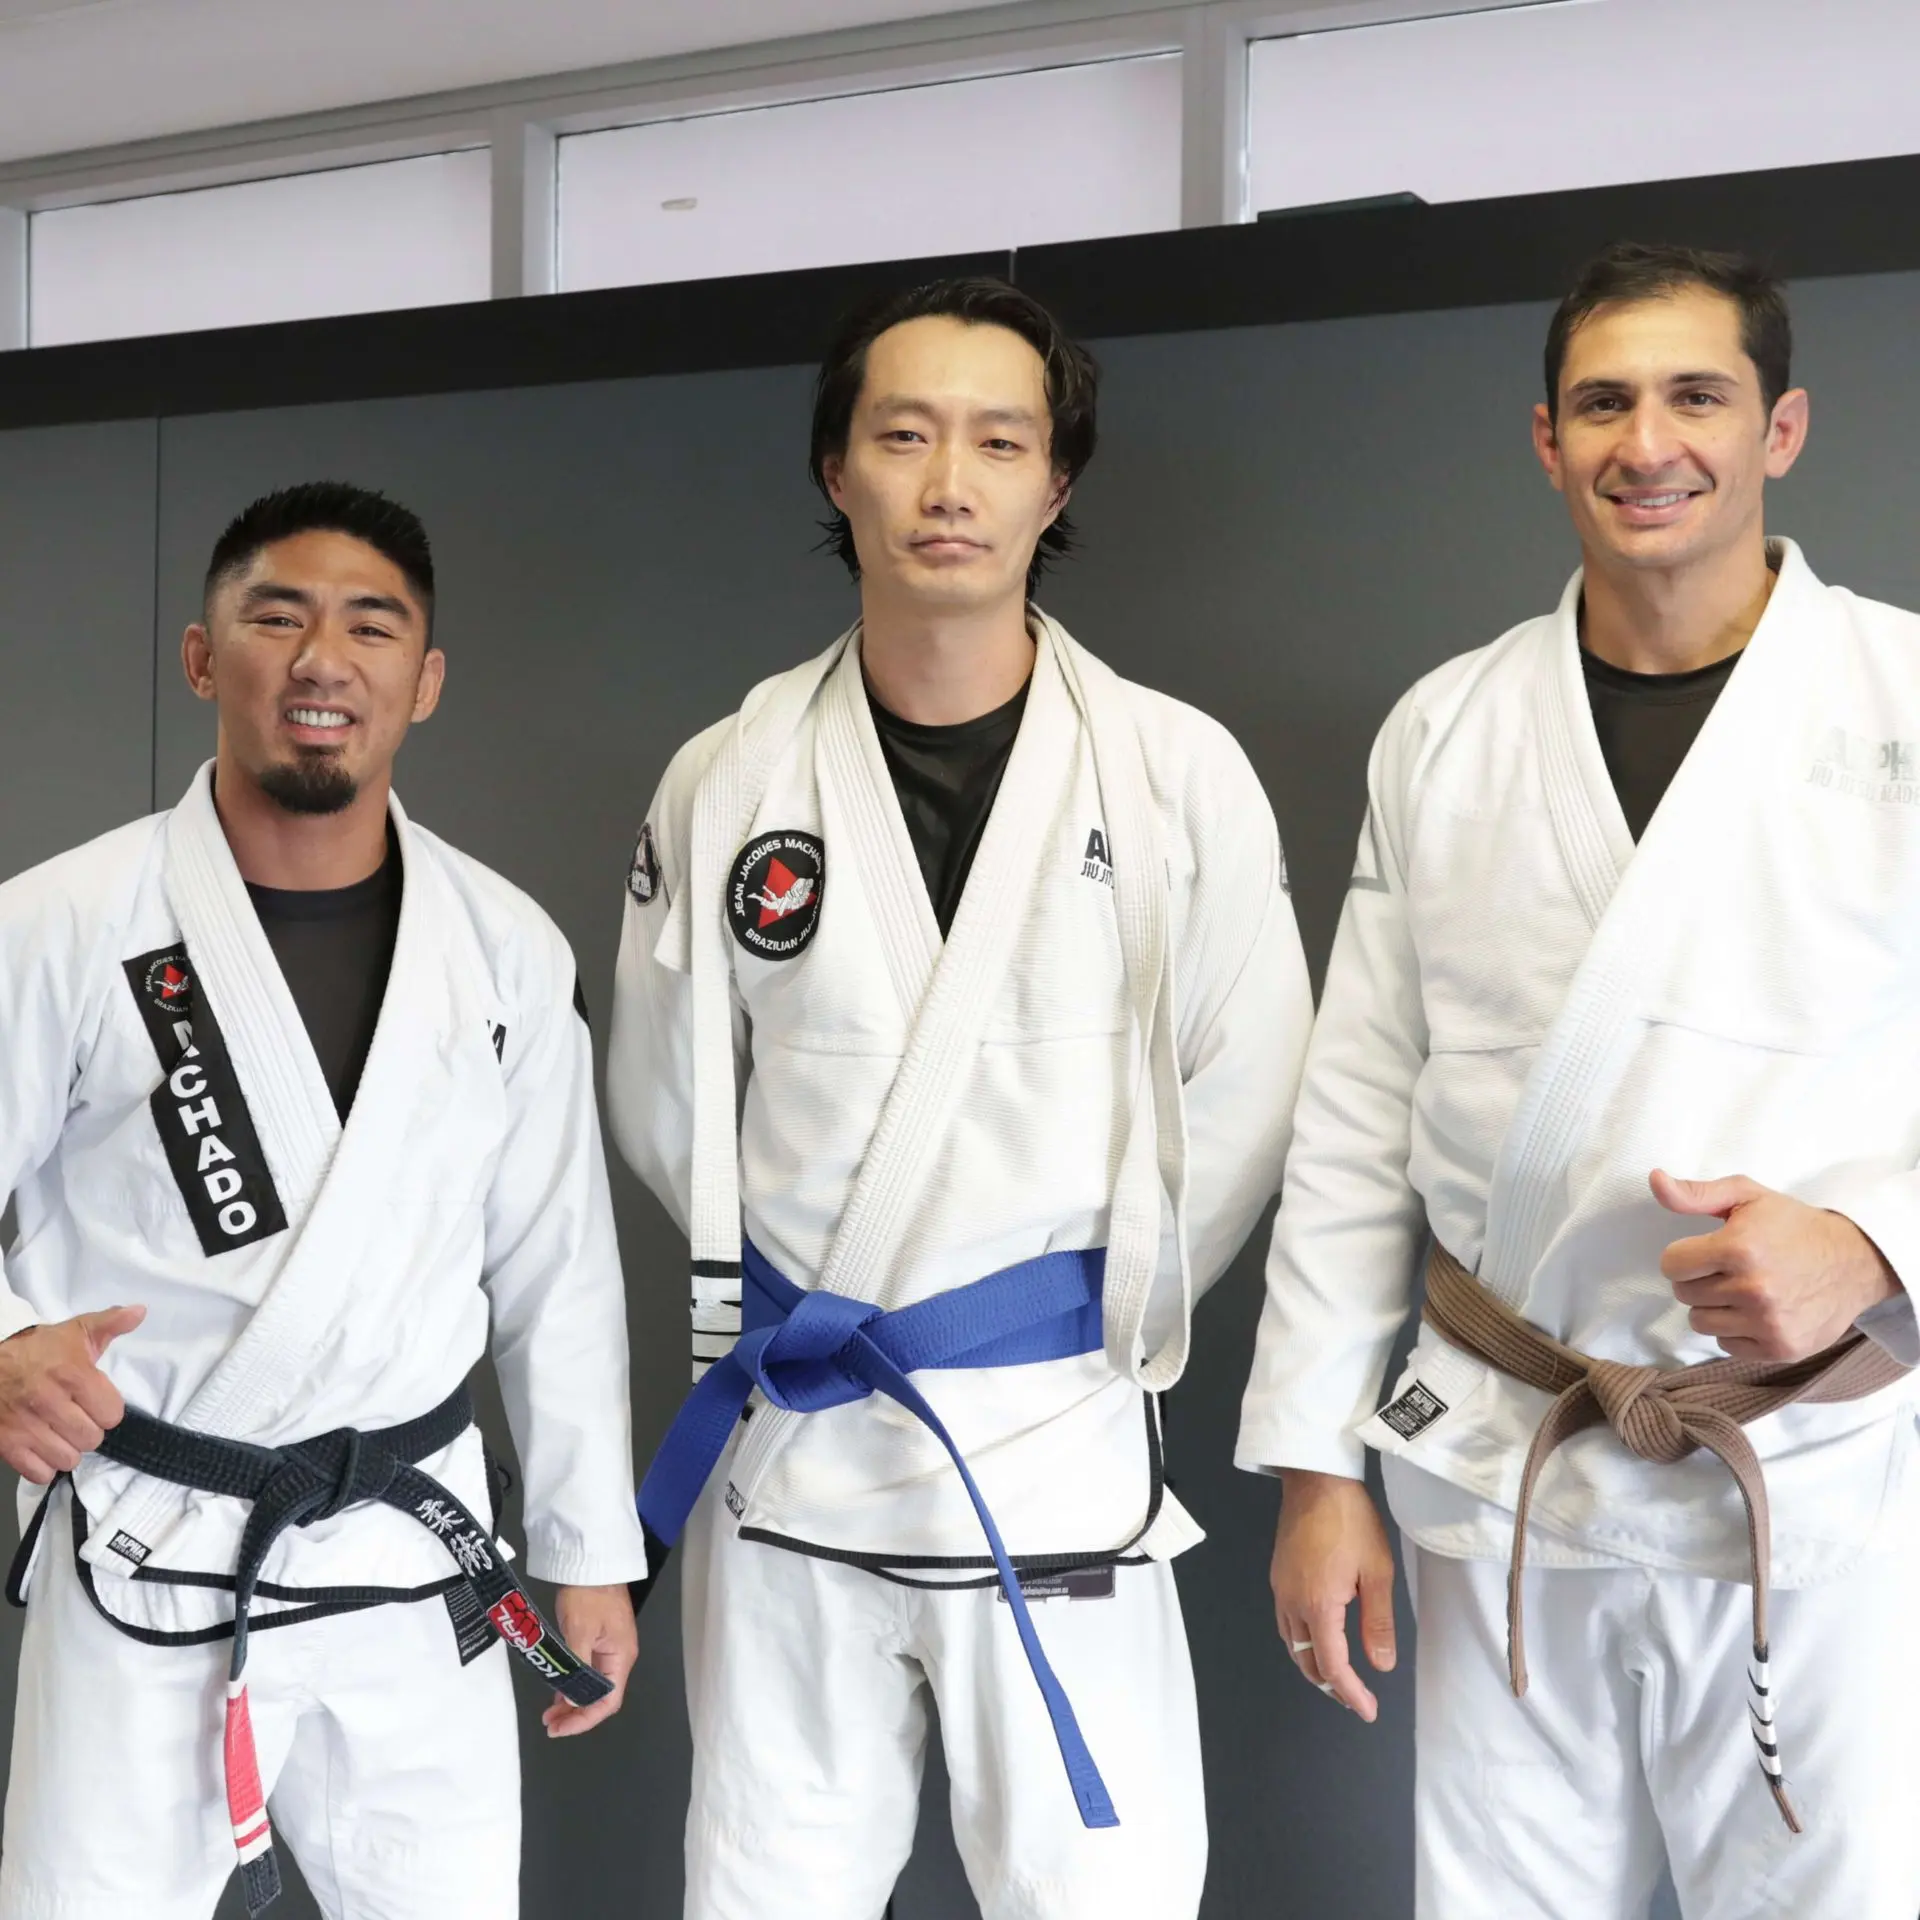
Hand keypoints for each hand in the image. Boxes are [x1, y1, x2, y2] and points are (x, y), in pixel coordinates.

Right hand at [0, 1306, 144, 1483]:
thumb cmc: (36, 1350)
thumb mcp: (75, 1331)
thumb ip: (110, 1323)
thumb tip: (140, 1311)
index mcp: (72, 1374)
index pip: (112, 1414)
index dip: (107, 1410)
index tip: (96, 1403)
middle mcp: (49, 1402)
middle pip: (92, 1439)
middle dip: (88, 1430)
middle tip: (77, 1418)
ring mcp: (26, 1426)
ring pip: (68, 1459)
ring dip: (68, 1450)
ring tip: (61, 1434)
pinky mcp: (7, 1444)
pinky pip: (39, 1473)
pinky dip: (44, 1466)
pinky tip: (43, 1448)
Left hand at [542, 1583, 637, 1737]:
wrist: (592, 1560)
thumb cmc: (588, 1595)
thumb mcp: (578, 1632)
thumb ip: (576, 1669)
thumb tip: (572, 1701)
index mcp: (621, 1657)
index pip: (607, 1701)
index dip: (584, 1720)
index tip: (559, 1729)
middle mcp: (619, 1656)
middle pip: (601, 1696)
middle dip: (576, 1714)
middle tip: (549, 1723)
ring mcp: (610, 1647)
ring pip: (594, 1685)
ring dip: (573, 1700)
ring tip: (550, 1712)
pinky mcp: (599, 1638)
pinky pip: (588, 1670)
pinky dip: (573, 1682)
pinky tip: (558, 1689)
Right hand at [1270, 1469, 1397, 1721]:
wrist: (1315, 1479)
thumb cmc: (1351, 1521)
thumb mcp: (1378, 1571)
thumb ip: (1378, 1622)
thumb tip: (1381, 1666)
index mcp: (1319, 1605)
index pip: (1332, 1665)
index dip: (1350, 1693)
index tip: (1368, 1711)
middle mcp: (1292, 1603)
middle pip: (1305, 1660)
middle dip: (1330, 1685)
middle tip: (1356, 1698)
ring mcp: (1280, 1589)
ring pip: (1291, 1643)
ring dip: (1313, 1665)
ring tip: (1339, 1675)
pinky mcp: (1278, 1575)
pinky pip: (1286, 1623)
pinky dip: (1302, 1641)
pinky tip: (1319, 1636)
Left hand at [1653, 1169, 1901, 1362]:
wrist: (1854, 1261)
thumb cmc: (1793, 1225)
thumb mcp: (1746, 1195)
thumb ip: (1695, 1193)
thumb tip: (1655, 1180)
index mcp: (1739, 1248)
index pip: (1671, 1264)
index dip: (1684, 1256)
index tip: (1706, 1251)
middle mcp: (1753, 1289)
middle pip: (1684, 1294)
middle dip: (1700, 1279)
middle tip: (1730, 1269)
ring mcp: (1768, 1323)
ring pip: (1700, 1321)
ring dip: (1714, 1306)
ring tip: (1743, 1289)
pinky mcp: (1781, 1348)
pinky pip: (1726, 1344)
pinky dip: (1735, 1329)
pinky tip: (1758, 1311)